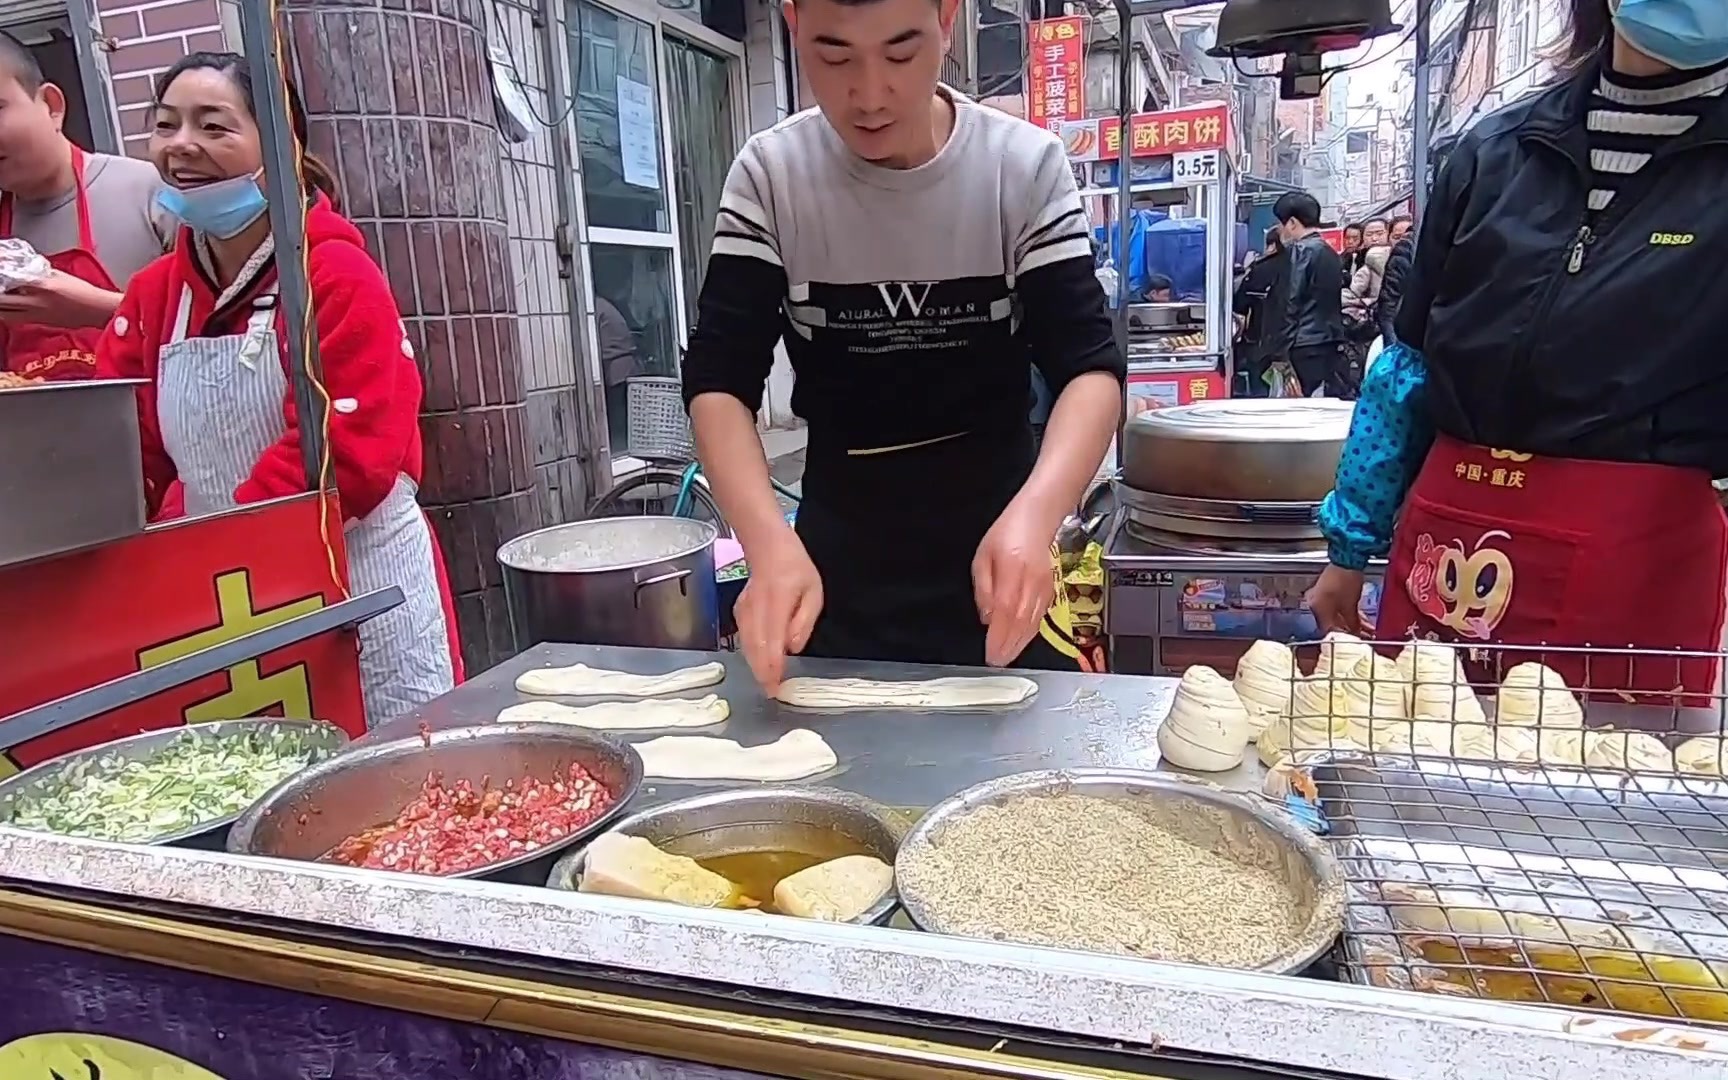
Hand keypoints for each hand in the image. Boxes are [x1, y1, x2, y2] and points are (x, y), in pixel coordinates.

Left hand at [0, 270, 120, 328]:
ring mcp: (36, 314)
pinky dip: (6, 313)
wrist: (97, 311)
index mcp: (42, 285)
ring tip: (0, 299)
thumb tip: (20, 267)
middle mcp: (36, 301)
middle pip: (2, 300)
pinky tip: (6, 308)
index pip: (10, 279)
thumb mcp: (58, 274)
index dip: (2, 275)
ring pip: (4, 313)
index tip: (1, 270)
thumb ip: (37, 271)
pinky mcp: (38, 322)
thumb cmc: (83, 292)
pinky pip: (14, 319)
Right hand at [734, 530, 822, 693]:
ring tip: (765, 683)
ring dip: (755, 665)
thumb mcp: (813, 592)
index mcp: (777, 601)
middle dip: (762, 672)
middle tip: (771, 692)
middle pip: (755, 646)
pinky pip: (743, 637)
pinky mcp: (738, 611)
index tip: (776, 684)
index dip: (773, 665)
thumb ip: (804, 621)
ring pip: (746, 644)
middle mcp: (756, 608)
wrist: (767, 547)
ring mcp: (743, 609)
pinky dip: (750, 653)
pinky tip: (758, 664)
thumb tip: (791, 648)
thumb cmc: (795, 569)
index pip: (772, 639)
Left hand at [973, 497, 1059, 666]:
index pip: (1005, 609)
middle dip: (1009, 645)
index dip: (998, 635)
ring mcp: (1044, 586)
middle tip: (997, 662)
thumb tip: (986, 618)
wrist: (1037, 520)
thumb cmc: (1005, 535)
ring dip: (1020, 643)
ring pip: (1033, 622)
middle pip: (1021, 621)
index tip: (990, 652)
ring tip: (1007, 657)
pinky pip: (1040, 616)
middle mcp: (1030, 580)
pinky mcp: (1050, 590)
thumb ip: (983, 589)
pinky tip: (1021, 641)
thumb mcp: (983, 557)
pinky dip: (1030, 632)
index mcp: (1011, 569)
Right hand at [1306, 564, 1366, 635]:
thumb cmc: (1346, 580)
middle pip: (1333, 623)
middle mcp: (1315, 604)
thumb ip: (1351, 623)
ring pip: (1337, 615)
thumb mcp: (1350, 605)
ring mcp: (1321, 597)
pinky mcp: (1329, 591)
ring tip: (1366, 628)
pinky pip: (1338, 607)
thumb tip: (1355, 634)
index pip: (1328, 630)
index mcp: (1317, 608)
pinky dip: (1349, 613)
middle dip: (1350, 631)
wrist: (1347, 558)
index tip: (1356, 642)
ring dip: (1351, 622)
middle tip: (1364, 637)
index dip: (1343, 638)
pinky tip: (1361, 619)